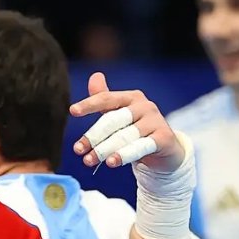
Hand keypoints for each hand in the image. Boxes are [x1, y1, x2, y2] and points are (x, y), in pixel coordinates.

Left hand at [70, 72, 184, 171]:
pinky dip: (124, 155)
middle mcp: (144, 106)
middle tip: (78, 150)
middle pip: (113, 120)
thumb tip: (95, 76)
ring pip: (124, 136)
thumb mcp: (119, 115)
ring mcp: (155, 121)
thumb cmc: (137, 130)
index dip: (89, 104)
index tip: (72, 111)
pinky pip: (140, 147)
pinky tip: (111, 162)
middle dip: (93, 136)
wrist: (166, 149)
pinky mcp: (163, 138)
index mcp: (131, 97)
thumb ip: (104, 100)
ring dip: (104, 150)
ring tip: (89, 161)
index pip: (106, 98)